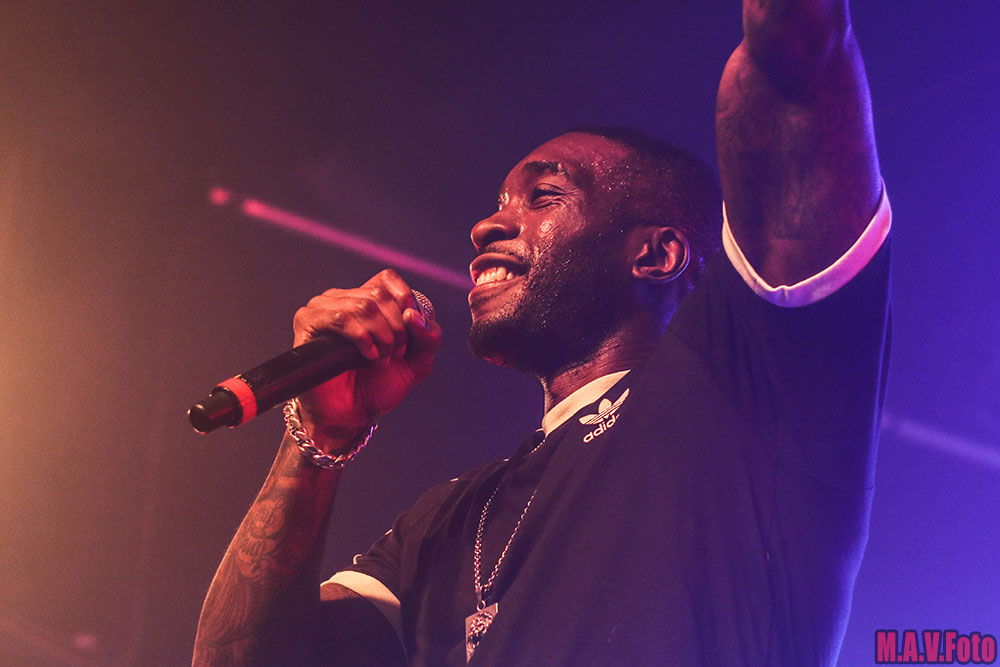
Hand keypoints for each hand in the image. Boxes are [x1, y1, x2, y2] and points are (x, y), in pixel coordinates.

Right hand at [291, 269, 441, 452]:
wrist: (350, 414)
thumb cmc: (377, 386)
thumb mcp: (417, 362)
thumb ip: (429, 337)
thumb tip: (414, 316)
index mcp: (368, 300)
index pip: (387, 279)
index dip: (404, 299)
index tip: (411, 328)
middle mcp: (344, 299)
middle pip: (379, 294)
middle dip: (397, 328)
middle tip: (394, 354)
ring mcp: (323, 309)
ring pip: (363, 305)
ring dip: (381, 335)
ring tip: (380, 359)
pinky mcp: (307, 323)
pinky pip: (339, 317)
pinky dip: (361, 337)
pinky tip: (367, 356)